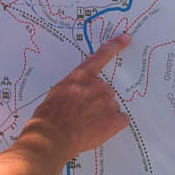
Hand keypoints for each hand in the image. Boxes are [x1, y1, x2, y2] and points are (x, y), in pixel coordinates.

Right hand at [29, 35, 131, 160]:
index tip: (126, 38)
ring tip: (86, 126)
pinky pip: (120, 120)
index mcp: (81, 76)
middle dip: (96, 102)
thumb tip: (79, 96)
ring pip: (111, 107)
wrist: (52, 136)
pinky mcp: (115, 119)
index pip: (100, 57)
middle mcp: (98, 85)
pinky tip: (99, 131)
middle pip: (104, 91)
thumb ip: (73, 89)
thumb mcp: (57, 93)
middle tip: (81, 115)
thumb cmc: (48, 116)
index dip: (114, 46)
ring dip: (103, 115)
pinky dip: (113, 126)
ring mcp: (108, 101)